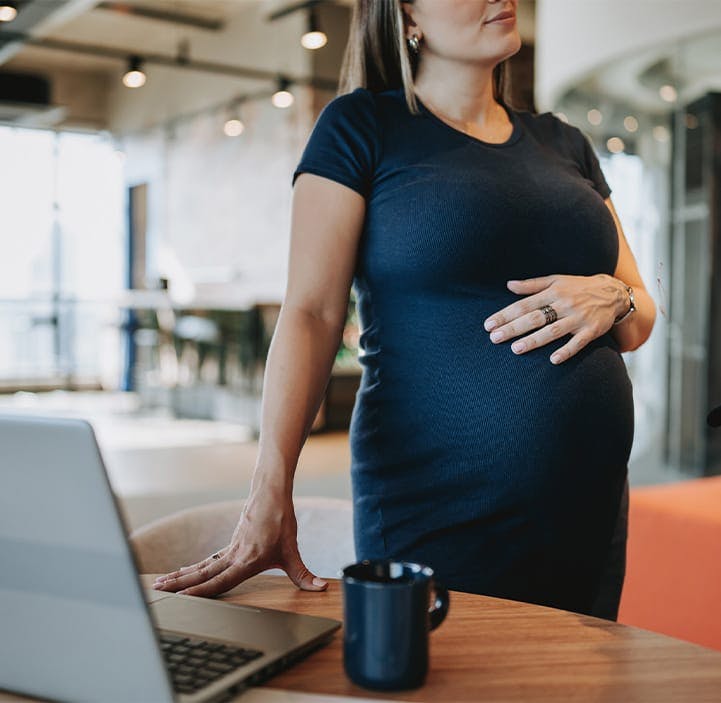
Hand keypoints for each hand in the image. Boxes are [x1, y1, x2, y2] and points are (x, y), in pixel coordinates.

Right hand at [151, 487, 327, 596]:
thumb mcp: (293, 551)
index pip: (220, 580)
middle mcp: (234, 555)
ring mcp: (230, 549)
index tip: (184, 599)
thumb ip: (304, 574)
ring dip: (180, 576)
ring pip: (201, 566)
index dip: (202, 591)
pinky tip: (184, 573)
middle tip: (157, 591)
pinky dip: (193, 568)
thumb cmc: (281, 520)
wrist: (271, 491)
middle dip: (180, 584)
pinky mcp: (231, 544)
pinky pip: (208, 560)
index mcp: (247, 560)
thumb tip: (320, 589)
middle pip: (202, 573)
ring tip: (159, 584)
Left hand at [482, 274, 628, 364]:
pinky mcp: (591, 331)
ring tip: (515, 349)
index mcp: (553, 292)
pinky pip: (578, 342)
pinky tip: (553, 360)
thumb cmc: (578, 287)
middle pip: (535, 318)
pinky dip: (566, 350)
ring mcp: (578, 318)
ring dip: (534, 340)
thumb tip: (509, 285)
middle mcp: (564, 304)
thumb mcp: (556, 280)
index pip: (524, 305)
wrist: (613, 292)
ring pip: (553, 331)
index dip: (506, 315)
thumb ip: (532, 285)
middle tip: (494, 338)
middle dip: (513, 328)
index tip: (488, 325)